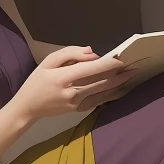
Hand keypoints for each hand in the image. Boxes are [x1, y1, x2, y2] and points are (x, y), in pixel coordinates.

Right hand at [11, 45, 135, 120]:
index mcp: (63, 77)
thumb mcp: (48, 61)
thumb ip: (70, 54)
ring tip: (132, 75)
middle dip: (120, 73)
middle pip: (102, 82)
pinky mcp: (79, 110)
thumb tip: (92, 53)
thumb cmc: (37, 81)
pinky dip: (111, 94)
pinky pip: (99, 101)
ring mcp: (77, 103)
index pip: (92, 69)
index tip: (123, 57)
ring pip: (103, 92)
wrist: (28, 107)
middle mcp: (72, 92)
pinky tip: (121, 88)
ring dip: (119, 84)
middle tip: (135, 65)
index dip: (109, 63)